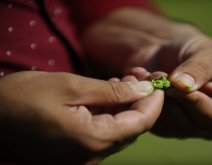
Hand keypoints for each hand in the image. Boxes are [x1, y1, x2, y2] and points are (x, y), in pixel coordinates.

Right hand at [0, 71, 163, 163]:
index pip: (141, 123)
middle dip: (140, 102)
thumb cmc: (24, 98)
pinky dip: (111, 115)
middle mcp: (92, 156)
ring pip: (119, 131)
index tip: (158, 82)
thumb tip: (145, 91)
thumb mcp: (72, 87)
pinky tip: (108, 95)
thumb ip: (113, 92)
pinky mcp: (76, 154)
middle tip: (138, 77)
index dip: (154, 102)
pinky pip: (104, 134)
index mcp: (93, 140)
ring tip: (122, 81)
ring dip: (126, 107)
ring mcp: (84, 158)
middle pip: (132, 128)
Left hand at [129, 35, 211, 138]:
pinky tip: (141, 81)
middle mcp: (211, 126)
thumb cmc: (197, 50)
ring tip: (150, 74)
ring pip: (167, 125)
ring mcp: (187, 130)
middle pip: (189, 125)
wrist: (171, 52)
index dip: (195, 103)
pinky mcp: (164, 128)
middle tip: (158, 73)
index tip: (175, 86)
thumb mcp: (206, 52)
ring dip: (155, 97)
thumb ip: (200, 68)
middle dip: (171, 98)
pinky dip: (142, 100)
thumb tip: (184, 86)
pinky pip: (151, 121)